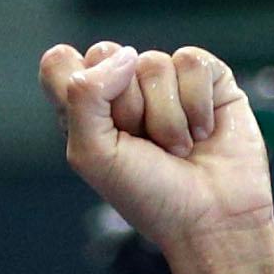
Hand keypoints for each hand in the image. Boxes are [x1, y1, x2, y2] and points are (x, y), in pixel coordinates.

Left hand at [45, 42, 273, 254]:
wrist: (212, 219)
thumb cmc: (151, 196)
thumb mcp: (94, 155)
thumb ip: (85, 96)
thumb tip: (126, 55)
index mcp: (87, 108)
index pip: (60, 63)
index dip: (79, 87)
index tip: (103, 127)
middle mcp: (123, 89)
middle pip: (105, 54)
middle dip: (127, 107)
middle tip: (143, 144)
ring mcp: (167, 81)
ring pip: (152, 62)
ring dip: (167, 118)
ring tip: (178, 148)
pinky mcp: (207, 78)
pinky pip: (192, 62)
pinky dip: (198, 105)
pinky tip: (203, 132)